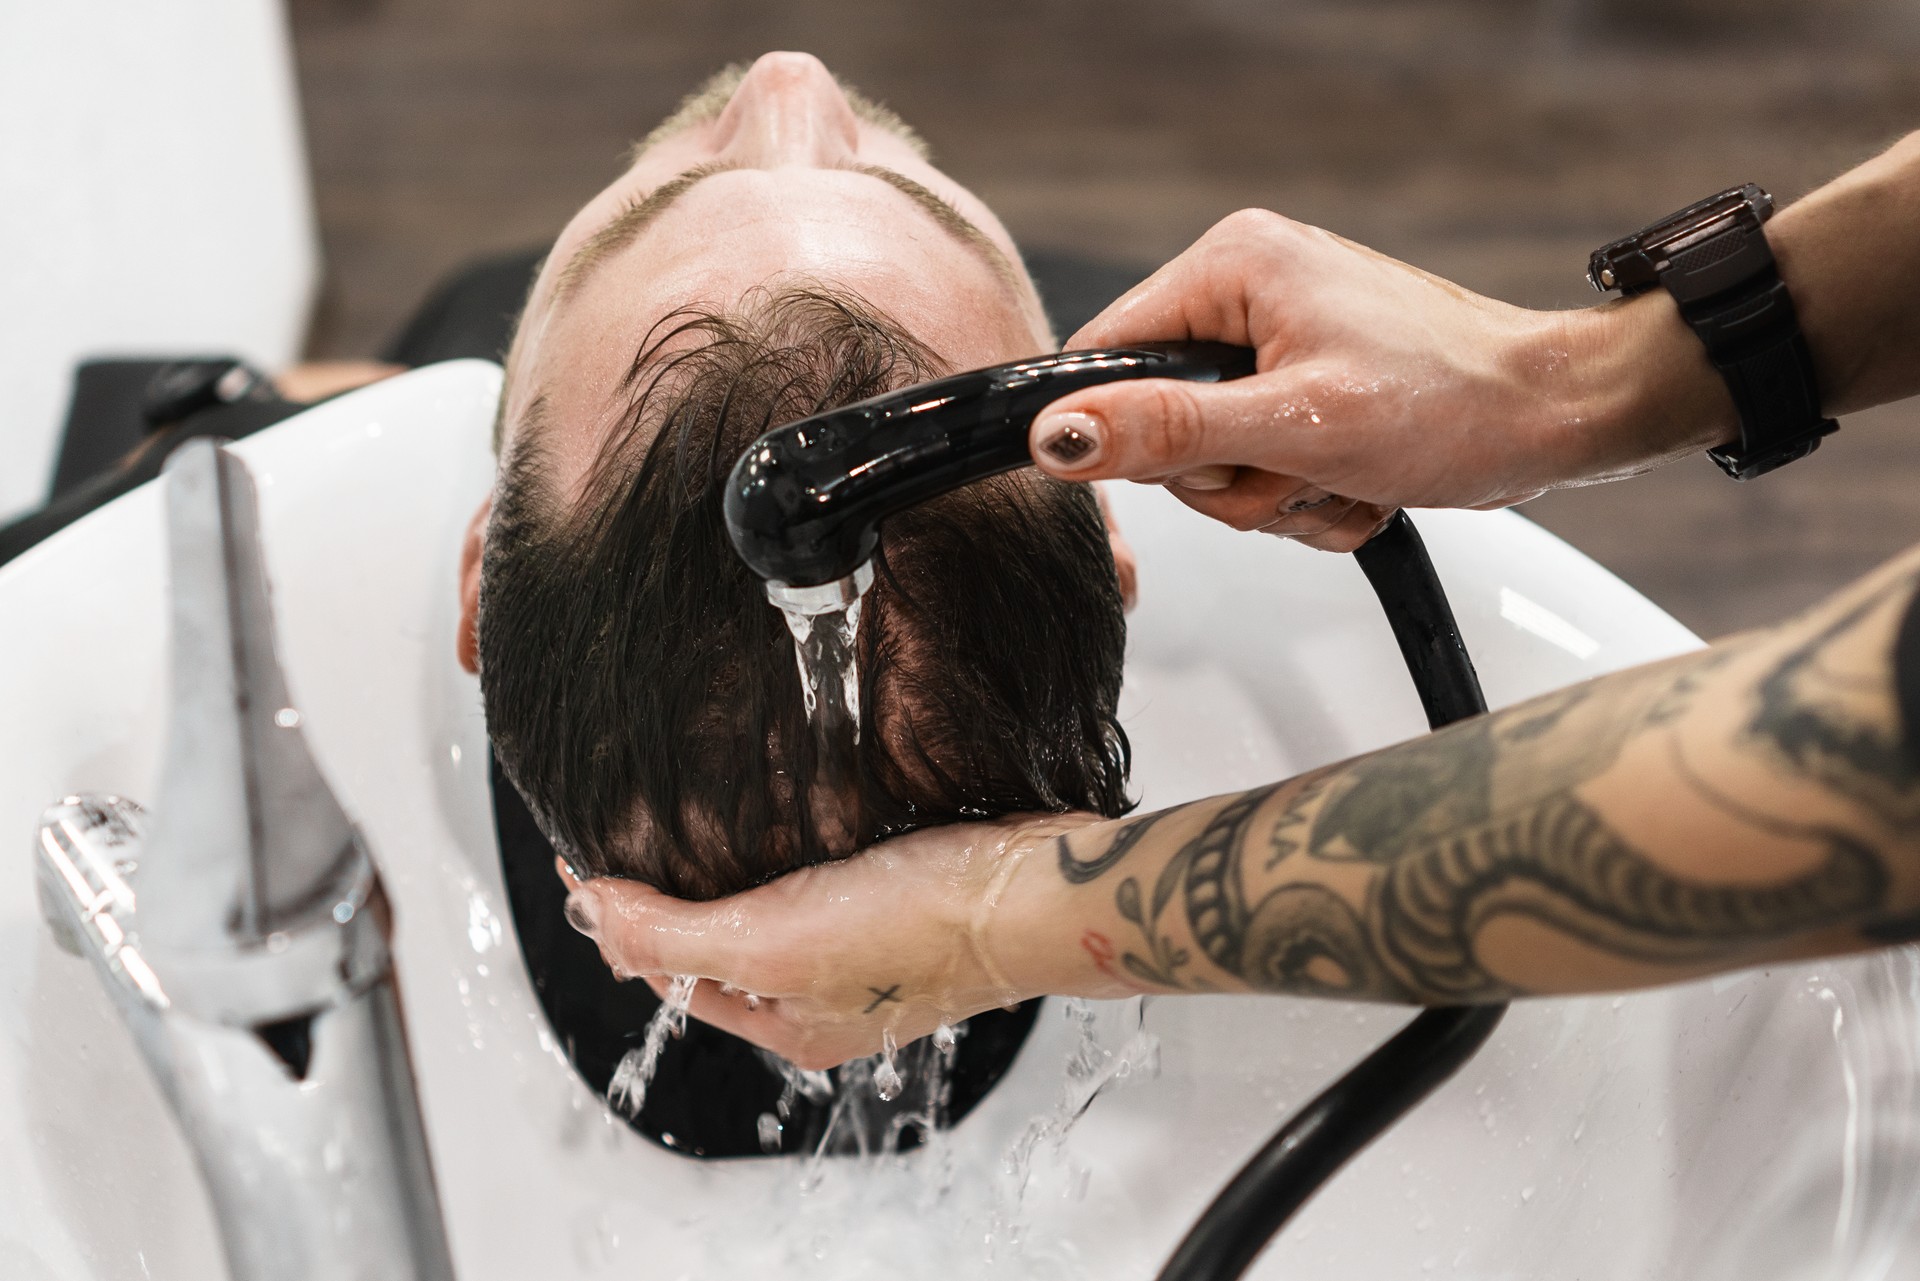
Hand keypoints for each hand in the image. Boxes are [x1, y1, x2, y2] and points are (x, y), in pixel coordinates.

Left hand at [557, 813, 1119, 1068]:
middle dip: (676, 893)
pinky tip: (791, 806)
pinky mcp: (907, 893)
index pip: (670, 972)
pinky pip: (828, 874)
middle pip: (722, 944)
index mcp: (788, 1024)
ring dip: (736, 864)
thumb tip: (586, 916)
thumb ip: (669, 937)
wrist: (1035, 887)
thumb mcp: (769, 941)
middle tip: (638, 823)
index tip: (587, 850)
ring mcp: (871, 949)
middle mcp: (827, 996)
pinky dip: (796, 845)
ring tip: (703, 807)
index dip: (621, 914)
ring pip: (776, 906)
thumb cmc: (921, 927)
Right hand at [1029, 210, 1734, 549]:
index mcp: (1232, 267)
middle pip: (1159, 422)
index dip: (1124, 432)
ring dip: (1274, 495)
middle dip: (1229, 477)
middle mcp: (1249, 293)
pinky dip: (1305, 495)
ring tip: (1341, 479)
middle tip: (1295, 474)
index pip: (1107, 355)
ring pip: (1213, 458)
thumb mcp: (1293, 426)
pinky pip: (1262, 465)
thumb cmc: (1456, 400)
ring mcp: (1281, 343)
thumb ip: (1166, 430)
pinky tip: (1358, 484)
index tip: (1194, 467)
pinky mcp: (1309, 387)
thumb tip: (1059, 438)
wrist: (1559, 418)